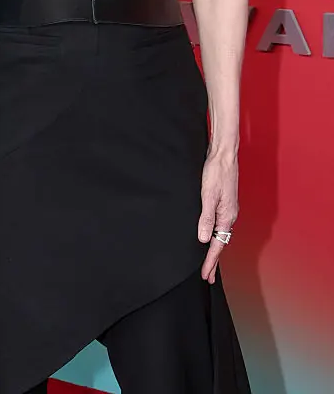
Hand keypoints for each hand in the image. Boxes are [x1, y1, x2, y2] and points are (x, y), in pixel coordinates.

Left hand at [198, 149, 237, 283]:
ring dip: (214, 249)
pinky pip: (220, 226)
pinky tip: (210, 236)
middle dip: (213, 260)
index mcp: (227, 217)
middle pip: (220, 243)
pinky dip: (215, 236)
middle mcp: (229, 216)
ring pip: (221, 235)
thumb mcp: (207, 196)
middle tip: (207, 276)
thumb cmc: (216, 173)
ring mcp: (228, 210)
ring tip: (208, 262)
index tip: (205, 276)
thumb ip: (206, 218)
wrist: (223, 156)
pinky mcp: (224, 203)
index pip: (217, 245)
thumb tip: (202, 239)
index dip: (210, 261)